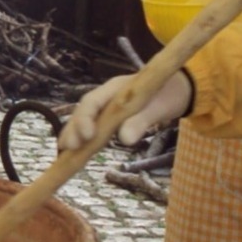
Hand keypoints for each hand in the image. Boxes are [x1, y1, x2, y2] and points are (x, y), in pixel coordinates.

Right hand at [58, 71, 193, 150]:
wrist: (177, 88)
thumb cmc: (168, 94)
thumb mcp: (160, 107)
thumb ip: (142, 120)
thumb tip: (124, 140)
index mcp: (115, 88)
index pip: (92, 101)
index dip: (85, 118)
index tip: (85, 136)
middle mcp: (106, 97)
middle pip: (83, 111)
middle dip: (73, 128)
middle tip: (67, 148)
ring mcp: (106, 107)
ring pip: (85, 119)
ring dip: (74, 134)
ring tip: (64, 153)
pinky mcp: (110, 119)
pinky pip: (93, 127)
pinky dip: (83, 138)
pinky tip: (74, 152)